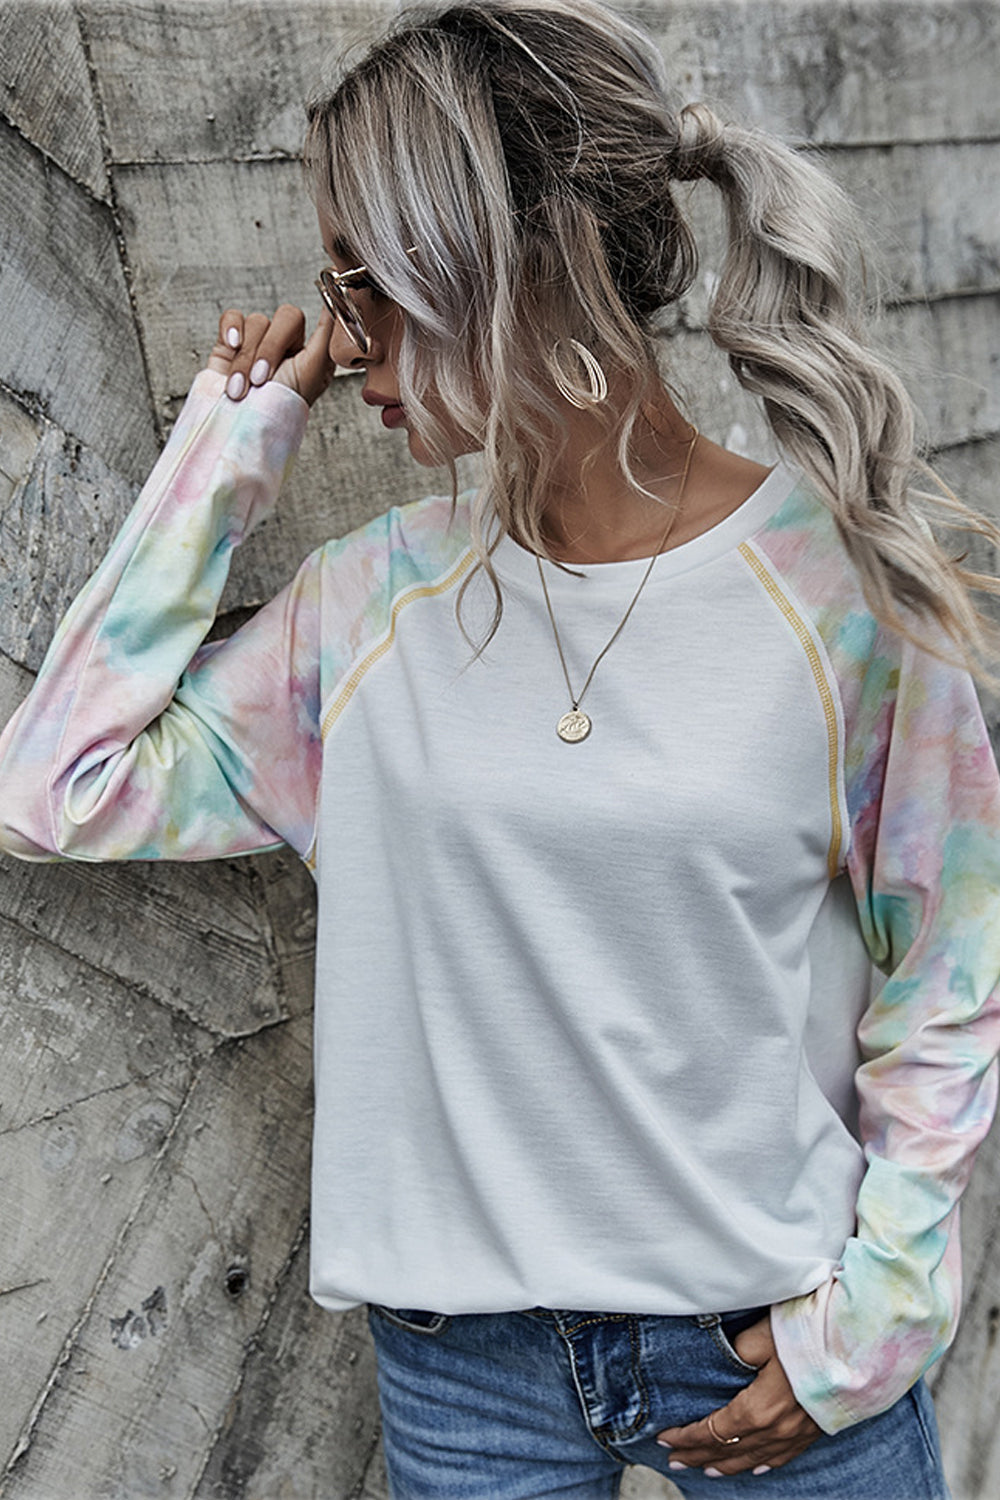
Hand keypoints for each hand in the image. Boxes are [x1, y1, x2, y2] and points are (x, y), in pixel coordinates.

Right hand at [206, 304, 336, 406]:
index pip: (312, 320)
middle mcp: (286, 347)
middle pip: (285, 318)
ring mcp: (257, 344)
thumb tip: (337, 307)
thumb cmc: (277, 409)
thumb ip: (326, 336)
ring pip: (256, 322)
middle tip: (261, 379)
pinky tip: (231, 347)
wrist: (238, 429)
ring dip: (247, 357)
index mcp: (310, 354)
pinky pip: (232, 318)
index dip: (308, 320)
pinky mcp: (230, 345)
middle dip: (270, 349)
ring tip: (242, 388)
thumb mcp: (313, 372)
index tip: (317, 300)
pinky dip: (231, 330)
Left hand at [656, 1315, 821, 1477]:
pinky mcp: (813, 1430)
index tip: (664, 1439)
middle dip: (698, 1455)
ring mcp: (796, 1434)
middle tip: (675, 1461)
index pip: (712, 1432)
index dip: (686, 1437)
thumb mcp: (760, 1336)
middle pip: (729, 1451)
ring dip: (727, 1464)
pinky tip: (756, 1468)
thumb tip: (722, 1356)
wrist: (858, 1347)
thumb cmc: (807, 1335)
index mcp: (757, 1410)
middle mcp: (775, 1430)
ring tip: (705, 1468)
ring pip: (754, 1459)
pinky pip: (783, 1457)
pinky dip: (763, 1464)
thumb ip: (735, 1351)